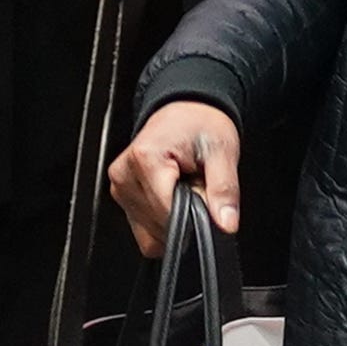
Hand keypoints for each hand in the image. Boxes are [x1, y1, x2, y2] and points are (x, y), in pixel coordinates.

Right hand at [111, 97, 241, 250]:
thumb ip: (224, 190)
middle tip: (197, 187)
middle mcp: (125, 174)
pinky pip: (144, 233)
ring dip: (174, 222)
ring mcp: (120, 188)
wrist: (186, 110)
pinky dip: (163, 226)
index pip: (167, 212)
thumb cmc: (200, 125)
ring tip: (184, 190)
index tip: (205, 197)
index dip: (194, 215)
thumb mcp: (222, 151)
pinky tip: (173, 201)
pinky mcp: (122, 197)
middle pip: (159, 224)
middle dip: (185, 217)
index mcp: (145, 158)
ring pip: (150, 235)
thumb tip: (226, 223)